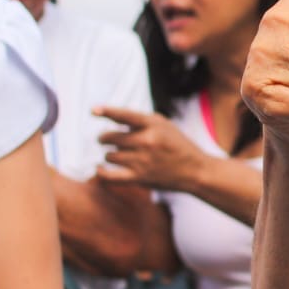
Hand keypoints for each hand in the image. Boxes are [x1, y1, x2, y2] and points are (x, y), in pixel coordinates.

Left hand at [94, 107, 208, 190]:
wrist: (195, 170)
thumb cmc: (177, 145)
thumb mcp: (165, 126)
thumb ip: (141, 121)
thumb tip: (112, 119)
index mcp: (154, 125)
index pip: (125, 115)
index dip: (108, 111)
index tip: (93, 110)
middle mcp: (147, 140)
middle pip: (110, 137)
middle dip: (104, 138)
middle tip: (104, 139)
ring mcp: (142, 160)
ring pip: (109, 155)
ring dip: (109, 155)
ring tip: (117, 155)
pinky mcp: (139, 177)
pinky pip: (109, 175)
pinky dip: (101, 172)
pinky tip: (99, 168)